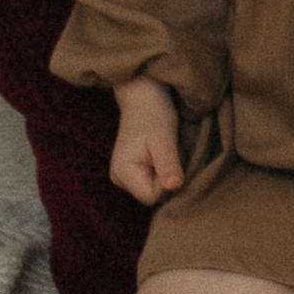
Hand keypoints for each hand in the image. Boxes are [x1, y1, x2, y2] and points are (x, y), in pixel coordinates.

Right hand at [108, 79, 184, 204]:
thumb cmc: (154, 114)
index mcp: (122, 173)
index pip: (152, 197)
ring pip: (153, 189)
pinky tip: (163, 154)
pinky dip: (161, 171)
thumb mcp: (164, 139)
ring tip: (167, 152)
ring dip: (165, 174)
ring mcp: (123, 175)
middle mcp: (119, 179)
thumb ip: (168, 164)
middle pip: (152, 195)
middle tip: (171, 153)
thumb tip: (175, 187)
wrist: (143, 95)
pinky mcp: (131, 170)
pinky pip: (151, 180)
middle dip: (167, 179)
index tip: (173, 160)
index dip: (168, 183)